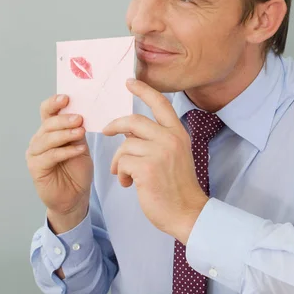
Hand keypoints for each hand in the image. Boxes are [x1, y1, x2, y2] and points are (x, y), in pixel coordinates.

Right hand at [26, 95, 93, 231]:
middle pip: (47, 124)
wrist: (75, 196)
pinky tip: (79, 150)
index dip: (54, 103)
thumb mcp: (81, 146)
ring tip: (81, 132)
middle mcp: (39, 140)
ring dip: (65, 134)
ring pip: (47, 139)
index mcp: (50, 131)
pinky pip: (50, 156)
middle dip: (64, 119)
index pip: (47, 112)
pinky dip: (65, 151)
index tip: (66, 98)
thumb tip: (83, 113)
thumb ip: (78, 131)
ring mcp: (35, 154)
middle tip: (79, 118)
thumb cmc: (77, 170)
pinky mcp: (36, 168)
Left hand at [102, 79, 207, 243]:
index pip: (160, 104)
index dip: (144, 90)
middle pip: (134, 120)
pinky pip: (123, 162)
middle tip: (106, 131)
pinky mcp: (147, 168)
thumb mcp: (174, 156)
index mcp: (178, 134)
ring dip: (120, 161)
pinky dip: (122, 173)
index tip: (130, 81)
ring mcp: (159, 152)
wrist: (187, 212)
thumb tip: (128, 130)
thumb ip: (157, 140)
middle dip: (115, 125)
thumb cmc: (178, 188)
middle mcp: (170, 138)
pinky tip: (129, 184)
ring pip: (125, 144)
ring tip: (125, 175)